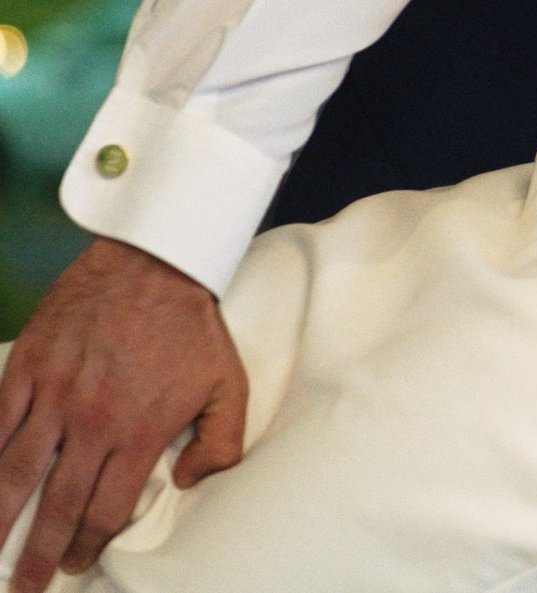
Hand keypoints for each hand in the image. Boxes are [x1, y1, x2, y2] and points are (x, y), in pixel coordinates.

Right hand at [0, 238, 246, 589]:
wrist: (157, 263)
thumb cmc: (194, 327)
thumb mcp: (229, 385)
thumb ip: (221, 441)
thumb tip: (193, 482)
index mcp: (140, 431)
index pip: (105, 507)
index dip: (88, 543)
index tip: (76, 564)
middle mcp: (93, 421)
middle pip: (56, 504)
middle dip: (38, 552)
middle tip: (25, 585)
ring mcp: (55, 396)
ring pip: (15, 472)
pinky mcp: (28, 369)